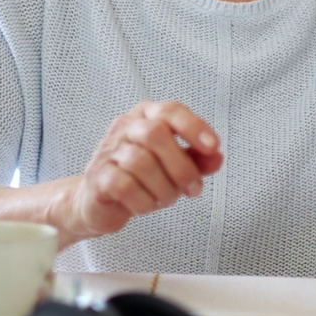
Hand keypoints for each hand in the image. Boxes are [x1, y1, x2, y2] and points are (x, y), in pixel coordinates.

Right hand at [62, 100, 222, 242]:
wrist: (98, 201)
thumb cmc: (138, 178)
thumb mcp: (173, 166)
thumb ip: (196, 160)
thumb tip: (217, 158)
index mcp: (146, 116)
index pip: (170, 110)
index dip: (194, 126)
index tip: (213, 146)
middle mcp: (125, 128)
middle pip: (156, 134)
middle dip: (181, 166)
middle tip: (192, 188)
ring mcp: (108, 151)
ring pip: (140, 161)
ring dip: (163, 188)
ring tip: (167, 198)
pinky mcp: (98, 176)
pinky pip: (124, 185)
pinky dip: (143, 201)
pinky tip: (146, 205)